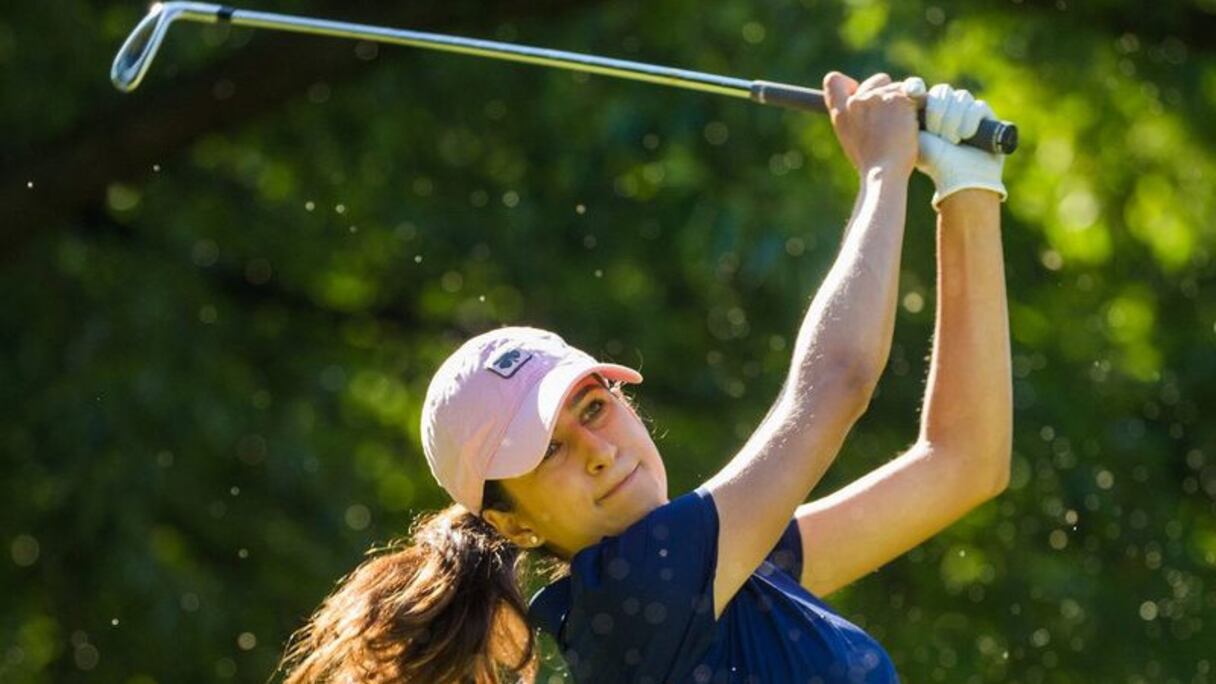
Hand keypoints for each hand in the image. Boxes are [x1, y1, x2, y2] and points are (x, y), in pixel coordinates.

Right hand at [823, 72, 919, 177]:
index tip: (858, 93)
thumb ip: (853, 116)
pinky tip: (912, 125)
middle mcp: (857, 100)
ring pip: (899, 88)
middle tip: (891, 120)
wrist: (884, 172)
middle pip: (878, 80)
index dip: (848, 84)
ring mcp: (879, 97)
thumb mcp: (850, 139)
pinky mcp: (900, 99)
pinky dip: (918, 107)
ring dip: (904, 103)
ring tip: (900, 129)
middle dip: (888, 93)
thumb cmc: (870, 162)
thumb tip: (864, 101)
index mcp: (840, 111)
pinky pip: (915, 94)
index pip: (833, 80)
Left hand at [915, 83, 1006, 209]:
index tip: (912, 94)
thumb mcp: (915, 140)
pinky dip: (970, 120)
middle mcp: (950, 107)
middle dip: (938, 112)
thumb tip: (899, 97)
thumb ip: (908, 119)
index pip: (927, 91)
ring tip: (952, 140)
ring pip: (962, 97)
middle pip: (943, 91)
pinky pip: (978, 106)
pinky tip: (966, 135)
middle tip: (937, 133)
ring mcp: (969, 109)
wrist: (960, 179)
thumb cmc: (936, 163)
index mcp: (931, 110)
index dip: (922, 94)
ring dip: (954, 118)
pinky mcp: (987, 116)